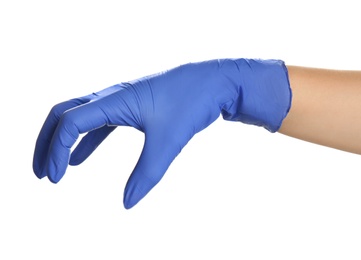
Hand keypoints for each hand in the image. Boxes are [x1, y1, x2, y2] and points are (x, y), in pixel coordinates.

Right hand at [33, 59, 290, 208]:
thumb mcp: (169, 141)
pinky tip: (82, 159)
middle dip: (46, 143)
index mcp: (114, 99)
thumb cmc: (194, 102)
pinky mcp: (134, 106)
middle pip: (63, 114)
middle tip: (41, 174)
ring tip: (55, 169)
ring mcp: (122, 99)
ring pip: (80, 118)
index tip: (56, 180)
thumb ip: (148, 174)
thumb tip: (127, 204)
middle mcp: (113, 95)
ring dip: (63, 142)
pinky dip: (86, 142)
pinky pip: (100, 123)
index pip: (68, 123)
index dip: (54, 151)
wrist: (217, 81)